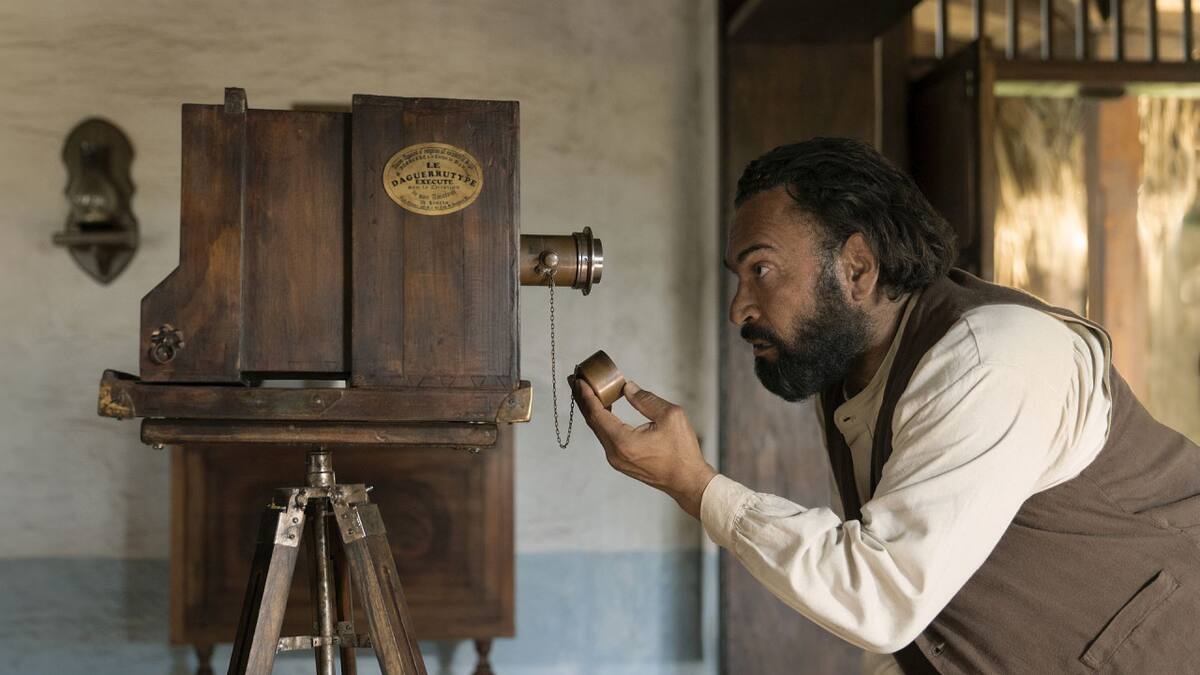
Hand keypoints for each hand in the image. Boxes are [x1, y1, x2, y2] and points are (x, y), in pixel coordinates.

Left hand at [571, 375, 716, 518]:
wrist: (687, 481)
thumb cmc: (682, 451)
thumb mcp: (670, 416)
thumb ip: (645, 400)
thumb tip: (627, 388)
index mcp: (623, 441)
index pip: (597, 414)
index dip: (587, 394)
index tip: (580, 379)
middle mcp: (614, 453)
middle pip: (592, 422)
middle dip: (583, 399)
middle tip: (576, 380)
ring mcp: (616, 460)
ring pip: (598, 430)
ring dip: (592, 410)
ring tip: (587, 391)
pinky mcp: (621, 462)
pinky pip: (606, 438)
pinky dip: (602, 421)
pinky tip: (605, 409)